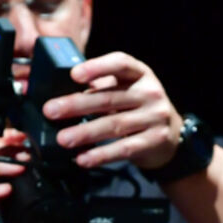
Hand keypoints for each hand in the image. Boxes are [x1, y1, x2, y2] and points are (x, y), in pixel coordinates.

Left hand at [43, 51, 182, 171]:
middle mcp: (150, 92)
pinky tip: (83, 158)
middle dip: (76, 105)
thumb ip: (100, 87)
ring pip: (114, 125)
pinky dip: (101, 154)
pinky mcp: (155, 140)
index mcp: (140, 73)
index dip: (97, 67)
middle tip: (51, 111)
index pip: (120, 63)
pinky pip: (124, 148)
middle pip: (109, 98)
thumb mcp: (126, 90)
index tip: (74, 74)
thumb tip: (58, 92)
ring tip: (63, 139)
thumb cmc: (138, 108)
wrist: (171, 135)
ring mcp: (155, 117)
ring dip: (85, 133)